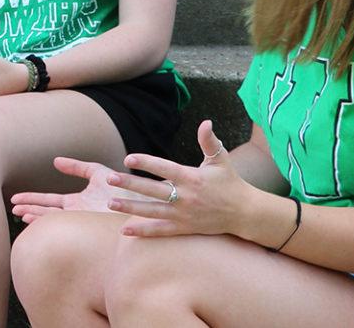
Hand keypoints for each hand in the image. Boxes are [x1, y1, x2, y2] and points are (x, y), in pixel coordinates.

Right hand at [9, 157, 149, 222]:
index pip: (49, 201)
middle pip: (45, 211)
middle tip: (12, 207)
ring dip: (34, 216)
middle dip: (28, 208)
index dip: (33, 199)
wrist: (139, 200)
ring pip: (50, 220)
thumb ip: (77, 167)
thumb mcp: (97, 172)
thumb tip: (55, 161)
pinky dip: (46, 223)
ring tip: (18, 214)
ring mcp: (79, 221)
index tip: (16, 199)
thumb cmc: (122, 187)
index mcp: (77, 201)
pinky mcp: (83, 226)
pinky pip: (61, 224)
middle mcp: (75, 213)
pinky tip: (33, 222)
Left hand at [107, 121, 263, 237]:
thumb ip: (209, 141)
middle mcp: (186, 197)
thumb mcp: (221, 159)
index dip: (147, 162)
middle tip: (110, 179)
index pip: (165, 168)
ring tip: (110, 203)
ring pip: (152, 211)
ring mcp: (184, 215)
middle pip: (153, 190)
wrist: (244, 212)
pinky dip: (143, 231)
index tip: (128, 158)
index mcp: (192, 178)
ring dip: (130, 208)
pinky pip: (161, 231)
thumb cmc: (230, 182)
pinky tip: (125, 231)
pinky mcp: (184, 228)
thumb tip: (206, 122)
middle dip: (130, 184)